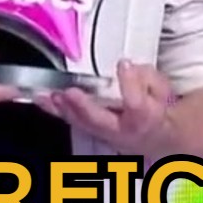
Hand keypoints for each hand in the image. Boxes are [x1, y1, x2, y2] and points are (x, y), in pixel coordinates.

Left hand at [33, 60, 176, 158]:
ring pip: (81, 125)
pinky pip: (71, 122)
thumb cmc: (157, 108)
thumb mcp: (162, 88)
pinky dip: (55, 110)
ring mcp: (104, 136)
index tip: (124, 64)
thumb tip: (126, 66)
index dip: (131, 85)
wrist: (156, 138)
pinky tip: (41, 98)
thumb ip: (146, 77)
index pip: (139, 107)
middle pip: (102, 123)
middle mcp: (123, 132)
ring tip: (46, 95)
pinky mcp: (90, 132)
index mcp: (147, 118)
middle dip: (84, 108)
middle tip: (69, 92)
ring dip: (62, 110)